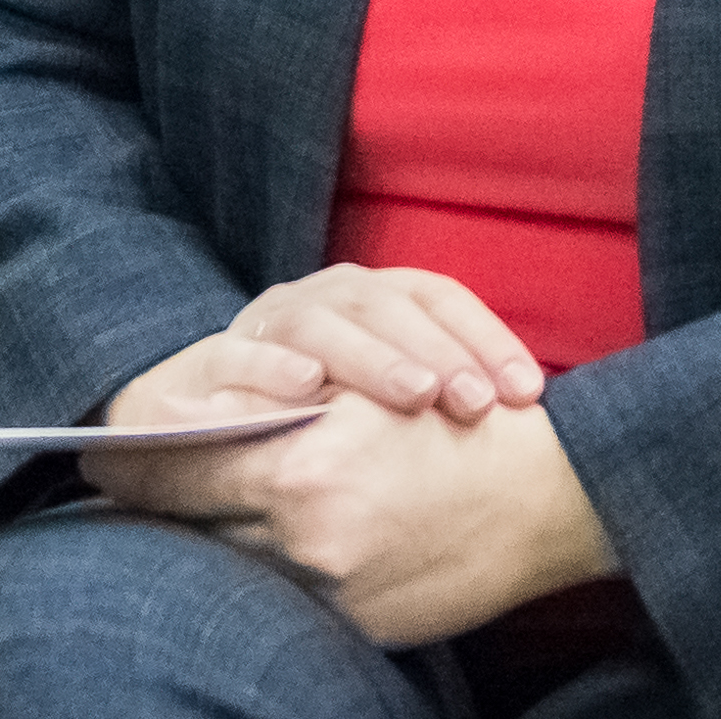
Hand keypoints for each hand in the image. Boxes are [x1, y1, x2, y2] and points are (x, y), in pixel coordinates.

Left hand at [94, 386, 615, 646]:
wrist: (547, 497)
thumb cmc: (462, 424)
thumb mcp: (371, 393)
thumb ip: (285, 407)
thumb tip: (204, 414)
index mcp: (301, 467)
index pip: (184, 470)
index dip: (135, 462)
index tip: (97, 457)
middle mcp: (304, 536)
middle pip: (197, 526)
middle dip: (162, 504)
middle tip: (120, 487)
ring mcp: (328, 590)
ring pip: (236, 564)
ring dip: (214, 539)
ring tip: (196, 516)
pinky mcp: (355, 624)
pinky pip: (286, 601)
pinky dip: (270, 573)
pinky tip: (269, 550)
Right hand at [230, 264, 544, 421]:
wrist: (193, 424)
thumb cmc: (311, 415)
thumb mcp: (377, 400)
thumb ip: (433, 397)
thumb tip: (522, 420)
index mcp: (369, 296)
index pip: (436, 296)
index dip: (486, 337)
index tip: (527, 393)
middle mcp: (322, 297)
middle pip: (386, 305)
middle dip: (438, 351)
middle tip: (476, 402)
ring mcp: (265, 322)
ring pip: (322, 322)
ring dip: (372, 357)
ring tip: (417, 395)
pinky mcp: (209, 360)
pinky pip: (238, 355)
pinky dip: (272, 365)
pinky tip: (307, 387)